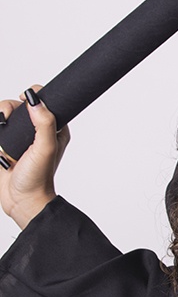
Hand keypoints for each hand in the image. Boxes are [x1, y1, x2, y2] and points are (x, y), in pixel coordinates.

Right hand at [0, 85, 70, 228]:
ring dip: (0, 119)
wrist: (21, 201)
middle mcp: (36, 131)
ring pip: (5, 116)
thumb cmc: (38, 178)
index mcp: (53, 129)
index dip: (33, 96)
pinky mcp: (5, 145)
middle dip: (9, 108)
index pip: (44, 102)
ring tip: (1, 129)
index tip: (24, 99)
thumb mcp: (45, 148)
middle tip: (6, 118)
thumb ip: (44, 123)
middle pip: (19, 105)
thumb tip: (35, 101)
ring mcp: (20, 138)